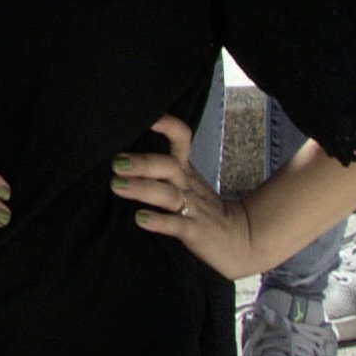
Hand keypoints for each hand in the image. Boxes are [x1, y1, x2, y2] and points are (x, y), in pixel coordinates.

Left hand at [113, 111, 278, 279]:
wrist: (239, 239)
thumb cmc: (203, 208)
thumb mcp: (185, 182)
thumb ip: (158, 169)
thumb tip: (118, 157)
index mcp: (184, 170)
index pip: (181, 138)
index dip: (167, 125)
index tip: (144, 116)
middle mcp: (186, 185)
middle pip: (168, 166)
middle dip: (142, 162)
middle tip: (116, 163)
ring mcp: (191, 208)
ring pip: (168, 194)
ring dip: (142, 188)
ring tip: (117, 185)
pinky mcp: (194, 232)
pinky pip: (176, 225)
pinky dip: (158, 221)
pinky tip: (140, 218)